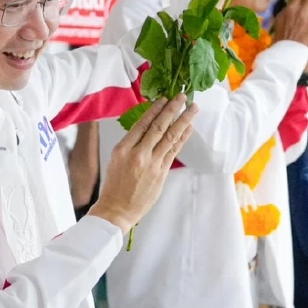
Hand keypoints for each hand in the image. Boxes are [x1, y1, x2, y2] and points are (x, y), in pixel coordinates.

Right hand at [89, 96, 197, 235]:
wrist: (117, 210)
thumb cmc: (114, 185)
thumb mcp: (115, 159)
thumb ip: (131, 143)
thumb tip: (147, 127)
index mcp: (123, 149)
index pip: (142, 124)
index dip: (155, 110)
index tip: (164, 98)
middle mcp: (139, 154)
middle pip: (159, 127)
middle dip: (172, 110)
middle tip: (182, 96)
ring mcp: (152, 164)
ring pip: (170, 137)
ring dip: (183, 121)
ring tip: (192, 109)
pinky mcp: (162, 173)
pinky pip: (174, 151)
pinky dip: (182, 138)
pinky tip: (188, 128)